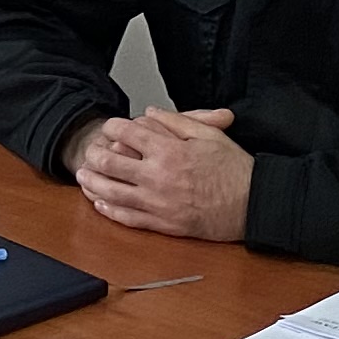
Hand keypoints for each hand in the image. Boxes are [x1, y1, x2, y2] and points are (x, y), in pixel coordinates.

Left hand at [74, 107, 252, 240]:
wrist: (255, 205)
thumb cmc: (235, 170)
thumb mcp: (209, 135)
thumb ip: (177, 121)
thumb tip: (150, 113)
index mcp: (169, 151)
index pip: (128, 134)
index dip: (114, 127)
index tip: (109, 126)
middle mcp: (159, 177)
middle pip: (112, 163)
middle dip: (95, 155)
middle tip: (89, 151)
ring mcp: (159, 203)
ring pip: (114, 192)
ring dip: (94, 183)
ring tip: (84, 176)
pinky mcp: (164, 224)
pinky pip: (129, 218)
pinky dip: (110, 210)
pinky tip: (101, 203)